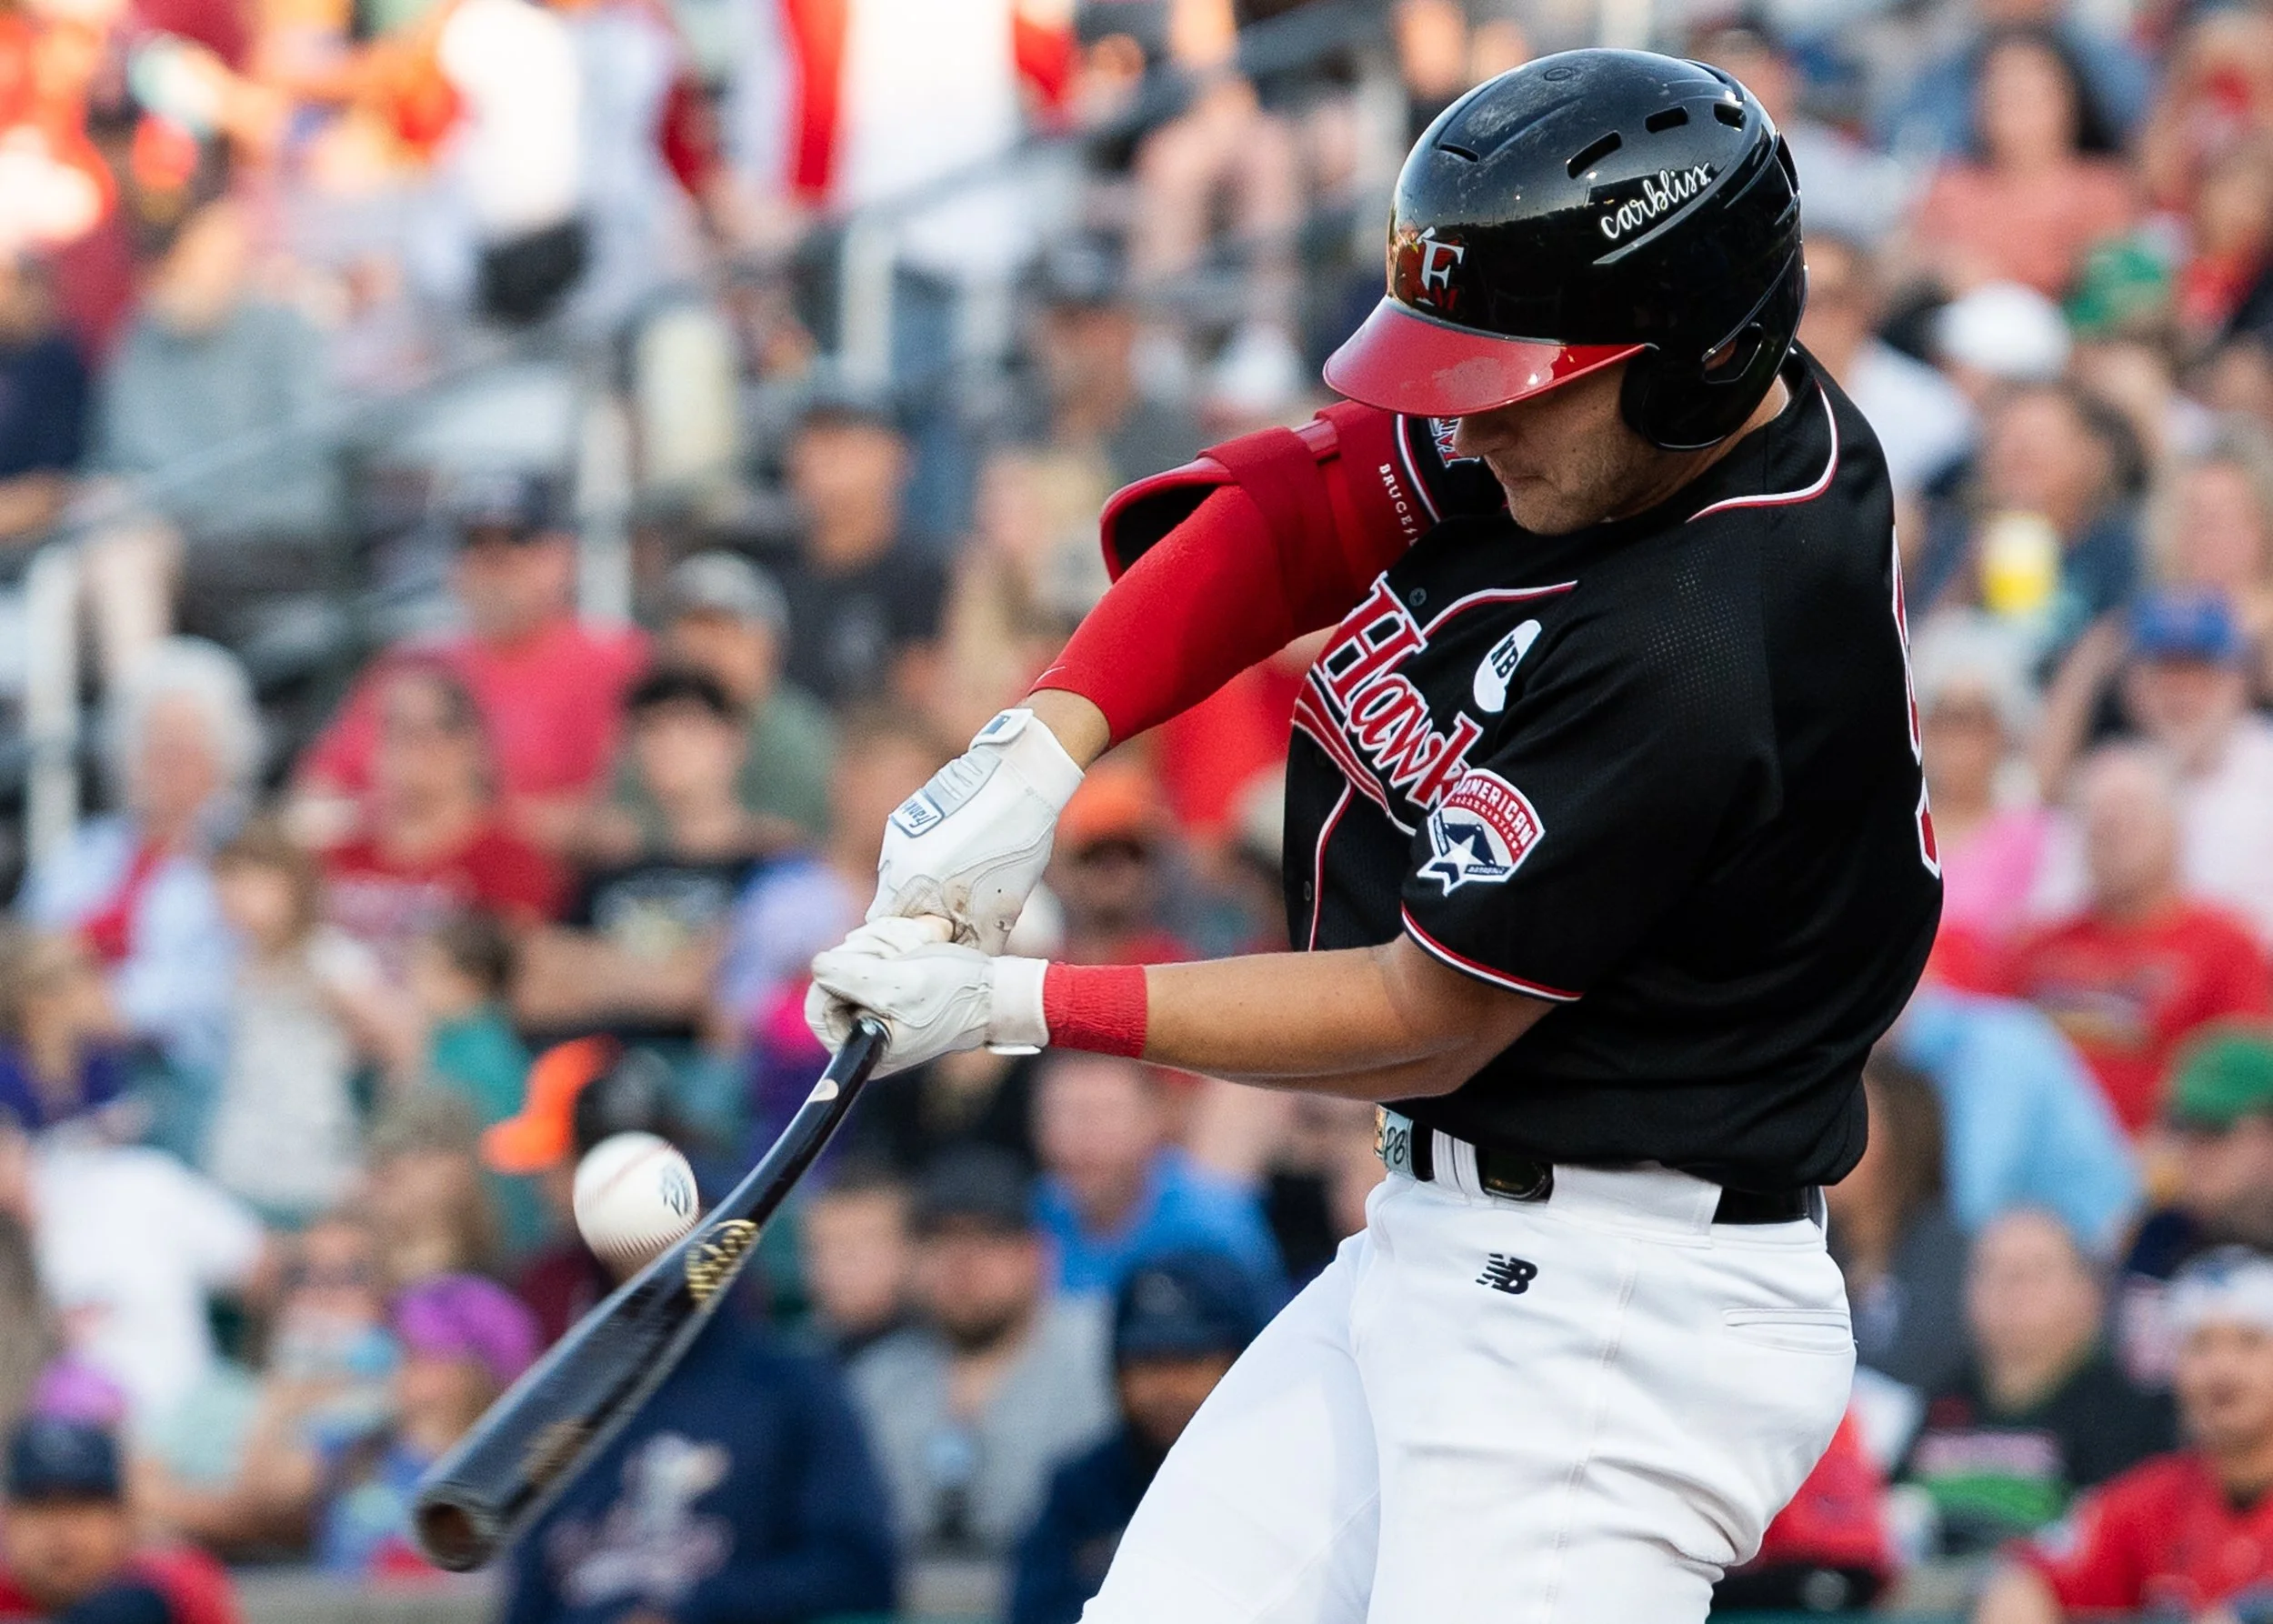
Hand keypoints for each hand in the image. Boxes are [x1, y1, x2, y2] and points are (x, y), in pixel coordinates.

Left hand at [806, 918, 1047, 1076]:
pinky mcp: (890, 981)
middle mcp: (864, 1030)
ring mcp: (876, 1003)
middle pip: (836, 975)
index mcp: (863, 1047)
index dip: (838, 975)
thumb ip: (852, 978)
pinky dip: (896, 938)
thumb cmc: (956, 994)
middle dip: (871, 952)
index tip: (874, 965)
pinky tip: (923, 939)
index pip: (819, 1004)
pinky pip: (874, 949)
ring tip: (920, 945)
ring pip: (855, 955)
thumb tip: (817, 965)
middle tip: (906, 952)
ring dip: (888, 941)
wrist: (997, 990)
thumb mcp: (900, 986)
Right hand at [869, 709, 1083, 952]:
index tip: (933, 947)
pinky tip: (958, 857)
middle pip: (889, 907)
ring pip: (898, 880)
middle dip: (915, 920)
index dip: (909, 945)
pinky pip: (907, 854)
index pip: (887, 931)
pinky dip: (925, 864)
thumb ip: (974, 940)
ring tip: (959, 886)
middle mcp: (895, 860)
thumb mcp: (1002, 907)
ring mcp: (898, 835)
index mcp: (913, 885)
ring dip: (920, 891)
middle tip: (948, 923)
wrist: (1019, 779)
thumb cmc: (1016, 844)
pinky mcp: (906, 815)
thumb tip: (962, 961)